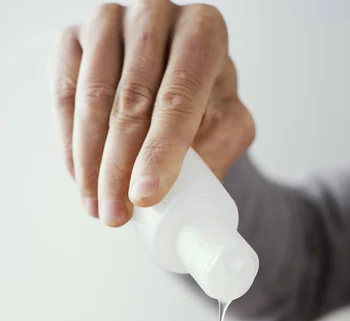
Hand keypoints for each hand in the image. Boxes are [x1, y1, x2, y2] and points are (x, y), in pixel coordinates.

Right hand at [52, 1, 254, 224]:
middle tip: (117, 214)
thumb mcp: (227, 125)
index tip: (145, 197)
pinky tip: (80, 178)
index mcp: (203, 32)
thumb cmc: (204, 106)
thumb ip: (222, 145)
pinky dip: (70, 143)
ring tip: (98, 208)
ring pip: (93, 97)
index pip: (179, 95)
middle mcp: (156, 16)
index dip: (160, 151)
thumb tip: (195, 182)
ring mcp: (110, 21)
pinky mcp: (75, 38)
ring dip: (90, 162)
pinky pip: (65, 94)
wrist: (172, 84)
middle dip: (120, 167)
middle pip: (132, 98)